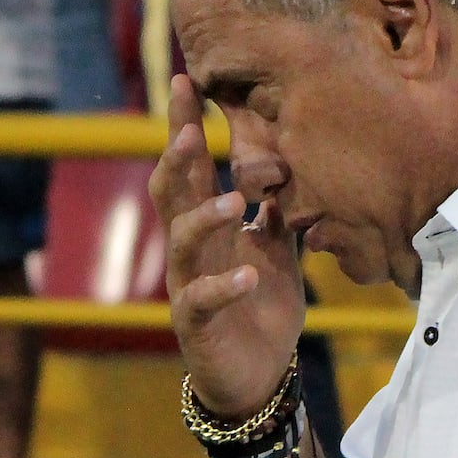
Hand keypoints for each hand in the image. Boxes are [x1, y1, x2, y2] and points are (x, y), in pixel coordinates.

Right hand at [151, 74, 305, 419]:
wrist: (258, 377)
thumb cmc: (262, 309)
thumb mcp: (278, 251)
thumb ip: (277, 211)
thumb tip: (286, 164)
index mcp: (209, 226)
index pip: (190, 166)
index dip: (183, 124)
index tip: (186, 81)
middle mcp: (192, 249)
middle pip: (171, 193)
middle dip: (177, 158)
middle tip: (188, 127)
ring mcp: (189, 285)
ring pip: (182, 241)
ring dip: (205, 217)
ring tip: (233, 201)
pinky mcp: (196, 324)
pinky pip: (203, 300)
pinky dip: (226, 286)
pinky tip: (250, 275)